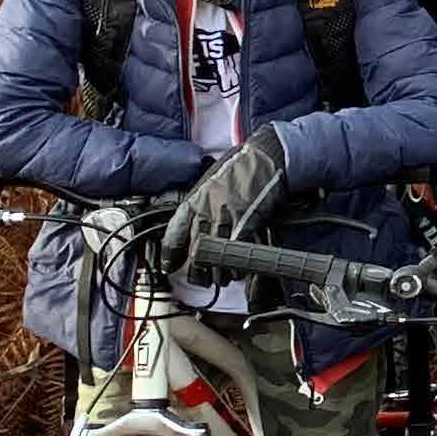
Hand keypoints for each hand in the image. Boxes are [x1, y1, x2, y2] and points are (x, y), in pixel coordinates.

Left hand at [161, 128, 293, 270]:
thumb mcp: (209, 184)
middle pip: (196, 255)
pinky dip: (242, 271)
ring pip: (218, 260)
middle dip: (198, 273)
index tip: (170, 265)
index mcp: (194, 202)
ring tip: (224, 277)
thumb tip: (193, 227)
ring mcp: (228, 221)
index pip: (174, 236)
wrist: (266, 156)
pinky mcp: (250, 226)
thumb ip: (199, 206)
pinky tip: (241, 275)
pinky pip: (241, 257)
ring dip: (221, 274)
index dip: (170, 256)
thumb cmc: (240, 166)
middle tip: (202, 279)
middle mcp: (207, 213)